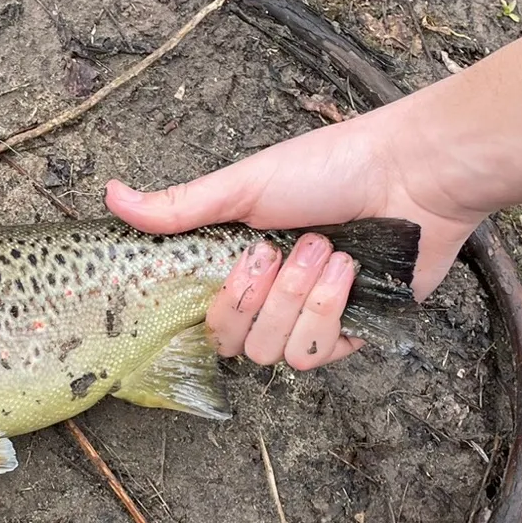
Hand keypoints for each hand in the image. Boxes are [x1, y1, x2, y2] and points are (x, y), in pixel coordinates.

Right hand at [106, 32, 521, 369]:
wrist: (412, 175)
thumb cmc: (332, 167)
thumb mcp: (245, 184)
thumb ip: (181, 207)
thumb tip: (109, 196)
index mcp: (242, 267)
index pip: (209, 323)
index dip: (227, 303)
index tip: (252, 255)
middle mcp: (274, 299)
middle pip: (242, 346)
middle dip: (273, 297)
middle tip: (301, 244)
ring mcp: (315, 319)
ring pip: (281, 354)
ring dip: (307, 300)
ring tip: (334, 252)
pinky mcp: (357, 333)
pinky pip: (323, 355)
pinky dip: (335, 312)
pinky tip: (354, 272)